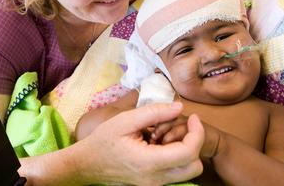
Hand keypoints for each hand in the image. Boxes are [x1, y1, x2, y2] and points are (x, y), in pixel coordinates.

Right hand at [77, 102, 204, 185]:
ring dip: (186, 152)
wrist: (86, 164)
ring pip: (188, 172)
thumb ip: (154, 113)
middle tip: (184, 126)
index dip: (197, 132)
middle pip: (195, 166)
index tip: (193, 117)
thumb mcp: (125, 120)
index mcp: (149, 162)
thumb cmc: (102, 141)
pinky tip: (160, 145)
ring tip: (168, 136)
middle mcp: (155, 178)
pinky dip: (176, 158)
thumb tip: (180, 107)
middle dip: (195, 143)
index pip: (189, 152)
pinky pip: (175, 173)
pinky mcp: (152, 184)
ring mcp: (154, 184)